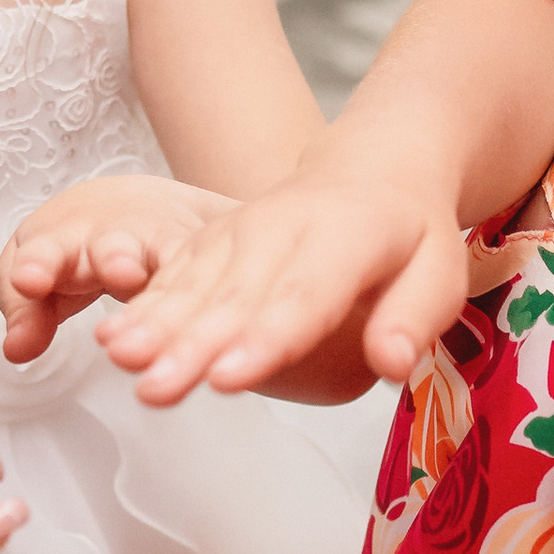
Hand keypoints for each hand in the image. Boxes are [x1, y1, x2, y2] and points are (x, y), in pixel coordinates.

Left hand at [0, 178, 229, 365]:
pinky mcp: (199, 254)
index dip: (37, 267)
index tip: (29, 280)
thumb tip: (17, 351)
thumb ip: (27, 313)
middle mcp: (113, 237)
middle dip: (117, 258)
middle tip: (121, 273)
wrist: (129, 205)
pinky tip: (227, 315)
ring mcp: (159, 242)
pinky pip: (211, 273)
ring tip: (183, 299)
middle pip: (114, 246)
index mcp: (63, 240)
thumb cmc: (73, 248)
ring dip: (176, 276)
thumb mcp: (40, 273)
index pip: (44, 251)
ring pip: (170, 255)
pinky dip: (217, 292)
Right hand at [93, 176, 466, 406]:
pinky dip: (142, 308)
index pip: (304, 296)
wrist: (370, 167)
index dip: (265, 339)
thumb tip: (392, 364)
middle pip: (236, 297)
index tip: (227, 377)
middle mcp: (284, 230)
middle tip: (157, 387)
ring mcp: (240, 233)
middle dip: (192, 346)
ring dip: (155, 327)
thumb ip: (415, 318)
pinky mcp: (211, 243)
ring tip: (121, 361)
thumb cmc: (409, 233)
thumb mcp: (441, 270)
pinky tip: (111, 338)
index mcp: (350, 237)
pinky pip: (174, 276)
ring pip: (195, 286)